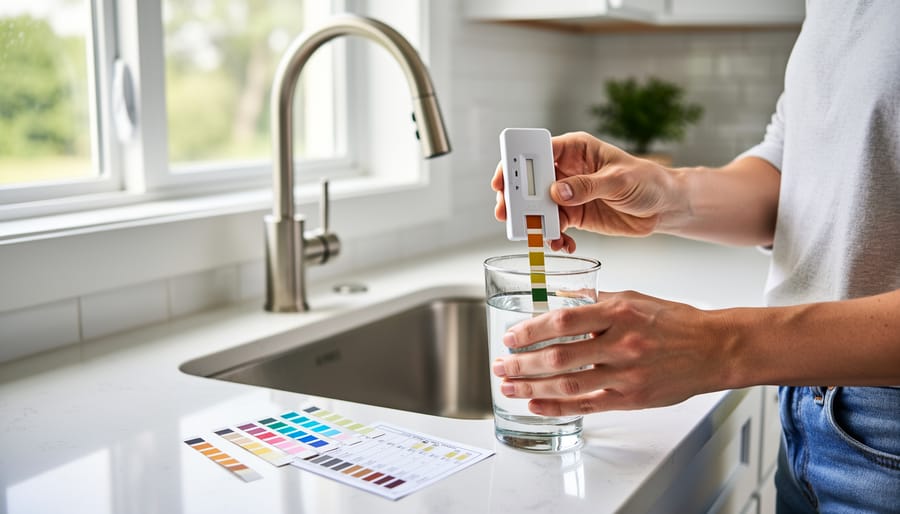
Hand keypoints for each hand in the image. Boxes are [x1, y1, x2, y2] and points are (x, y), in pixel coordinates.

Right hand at [491, 131, 680, 251]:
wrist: (663, 207)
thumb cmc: (647, 181)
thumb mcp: (619, 181)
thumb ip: (588, 186)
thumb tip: (558, 192)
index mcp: (574, 150)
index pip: (537, 152)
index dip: (516, 165)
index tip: (503, 181)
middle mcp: (566, 170)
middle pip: (529, 182)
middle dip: (516, 199)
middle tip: (507, 215)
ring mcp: (568, 194)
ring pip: (537, 208)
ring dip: (533, 224)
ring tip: (537, 237)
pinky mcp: (574, 215)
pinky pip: (553, 227)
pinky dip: (553, 238)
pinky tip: (562, 245)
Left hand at [491, 291, 730, 414]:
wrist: (714, 348)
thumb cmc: (674, 322)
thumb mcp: (633, 298)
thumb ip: (595, 300)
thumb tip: (558, 298)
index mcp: (619, 312)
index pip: (563, 321)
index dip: (531, 331)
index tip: (511, 337)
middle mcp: (621, 344)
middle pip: (559, 357)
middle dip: (523, 363)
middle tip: (501, 365)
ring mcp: (627, 374)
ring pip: (569, 384)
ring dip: (532, 387)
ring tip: (508, 386)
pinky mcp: (632, 398)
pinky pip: (587, 405)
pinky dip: (557, 406)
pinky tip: (535, 404)